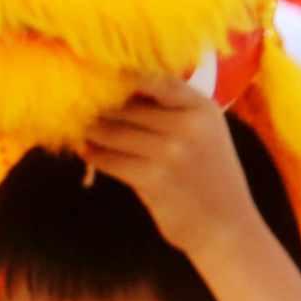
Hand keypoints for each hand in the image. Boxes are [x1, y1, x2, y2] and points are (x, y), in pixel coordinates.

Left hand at [78, 77, 263, 260]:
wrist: (225, 225)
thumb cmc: (208, 175)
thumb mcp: (203, 132)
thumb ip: (171, 109)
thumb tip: (120, 88)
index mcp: (201, 107)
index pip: (157, 79)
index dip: (124, 76)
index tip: (99, 74)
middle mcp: (188, 124)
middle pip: (126, 106)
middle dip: (99, 107)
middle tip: (75, 105)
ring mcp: (171, 151)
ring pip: (113, 132)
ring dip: (91, 130)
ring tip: (78, 126)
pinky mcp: (153, 178)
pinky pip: (109, 159)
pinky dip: (93, 154)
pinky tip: (85, 151)